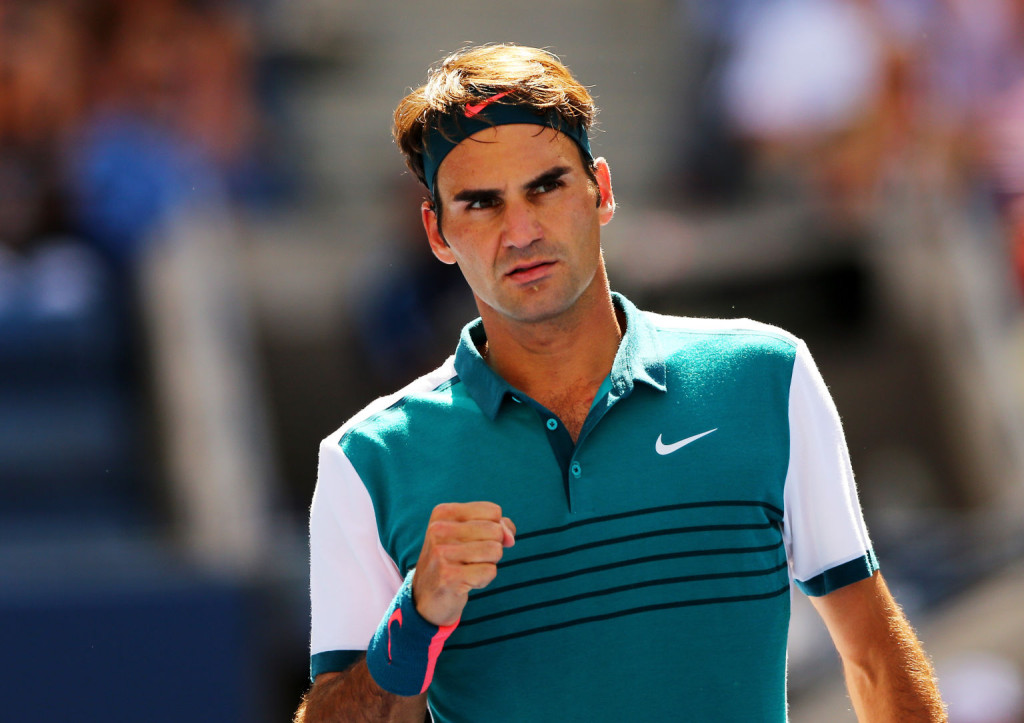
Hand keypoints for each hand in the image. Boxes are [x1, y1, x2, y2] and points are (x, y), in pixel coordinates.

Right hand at [412, 502, 515, 625]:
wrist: (427, 596)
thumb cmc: (455, 560)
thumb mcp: (471, 535)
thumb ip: (498, 527)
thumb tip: (510, 538)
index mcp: (444, 513)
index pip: (493, 511)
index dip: (495, 528)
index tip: (476, 541)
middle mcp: (439, 529)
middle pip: (496, 531)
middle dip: (493, 547)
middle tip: (471, 558)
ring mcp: (441, 553)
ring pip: (495, 550)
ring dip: (489, 563)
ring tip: (469, 568)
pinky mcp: (449, 576)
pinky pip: (489, 572)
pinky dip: (484, 579)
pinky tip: (466, 581)